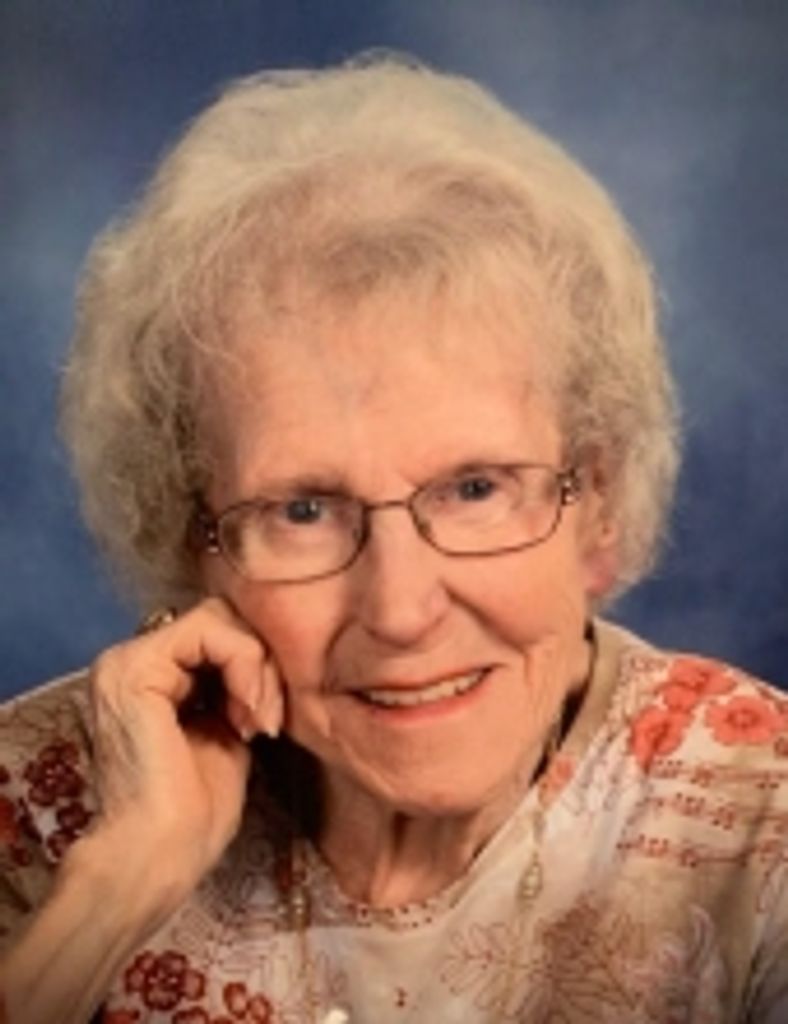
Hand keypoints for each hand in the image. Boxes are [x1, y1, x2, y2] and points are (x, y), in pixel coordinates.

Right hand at [86, 596, 283, 895]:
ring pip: (217, 619)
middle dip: (260, 662)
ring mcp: (126, 661)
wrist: (161, 856)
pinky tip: (246, 712)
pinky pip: (208, 632)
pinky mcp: (136, 668)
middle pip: (219, 618)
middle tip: (268, 719)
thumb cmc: (195, 813)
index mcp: (149, 677)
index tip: (268, 720)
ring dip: (256, 667)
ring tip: (259, 721)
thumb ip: (235, 688)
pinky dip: (243, 664)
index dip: (254, 664)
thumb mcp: (227, 730)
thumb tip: (266, 656)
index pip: (215, 632)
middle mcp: (129, 660)